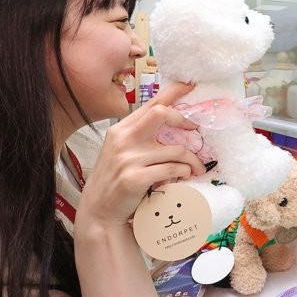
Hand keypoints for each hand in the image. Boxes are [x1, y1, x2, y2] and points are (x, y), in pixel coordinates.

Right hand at [78, 82, 205, 229]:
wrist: (99, 211)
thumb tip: (171, 119)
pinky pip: (172, 169)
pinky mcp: (135, 178)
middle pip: (161, 113)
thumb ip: (140, 135)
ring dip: (192, 159)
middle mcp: (123, 139)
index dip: (174, 92)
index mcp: (121, 129)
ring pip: (175, 149)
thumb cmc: (115, 179)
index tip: (191, 85)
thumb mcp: (121, 150)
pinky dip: (183, 172)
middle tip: (196, 130)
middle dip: (184, 120)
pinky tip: (184, 176)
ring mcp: (128, 159)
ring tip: (196, 167)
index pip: (151, 103)